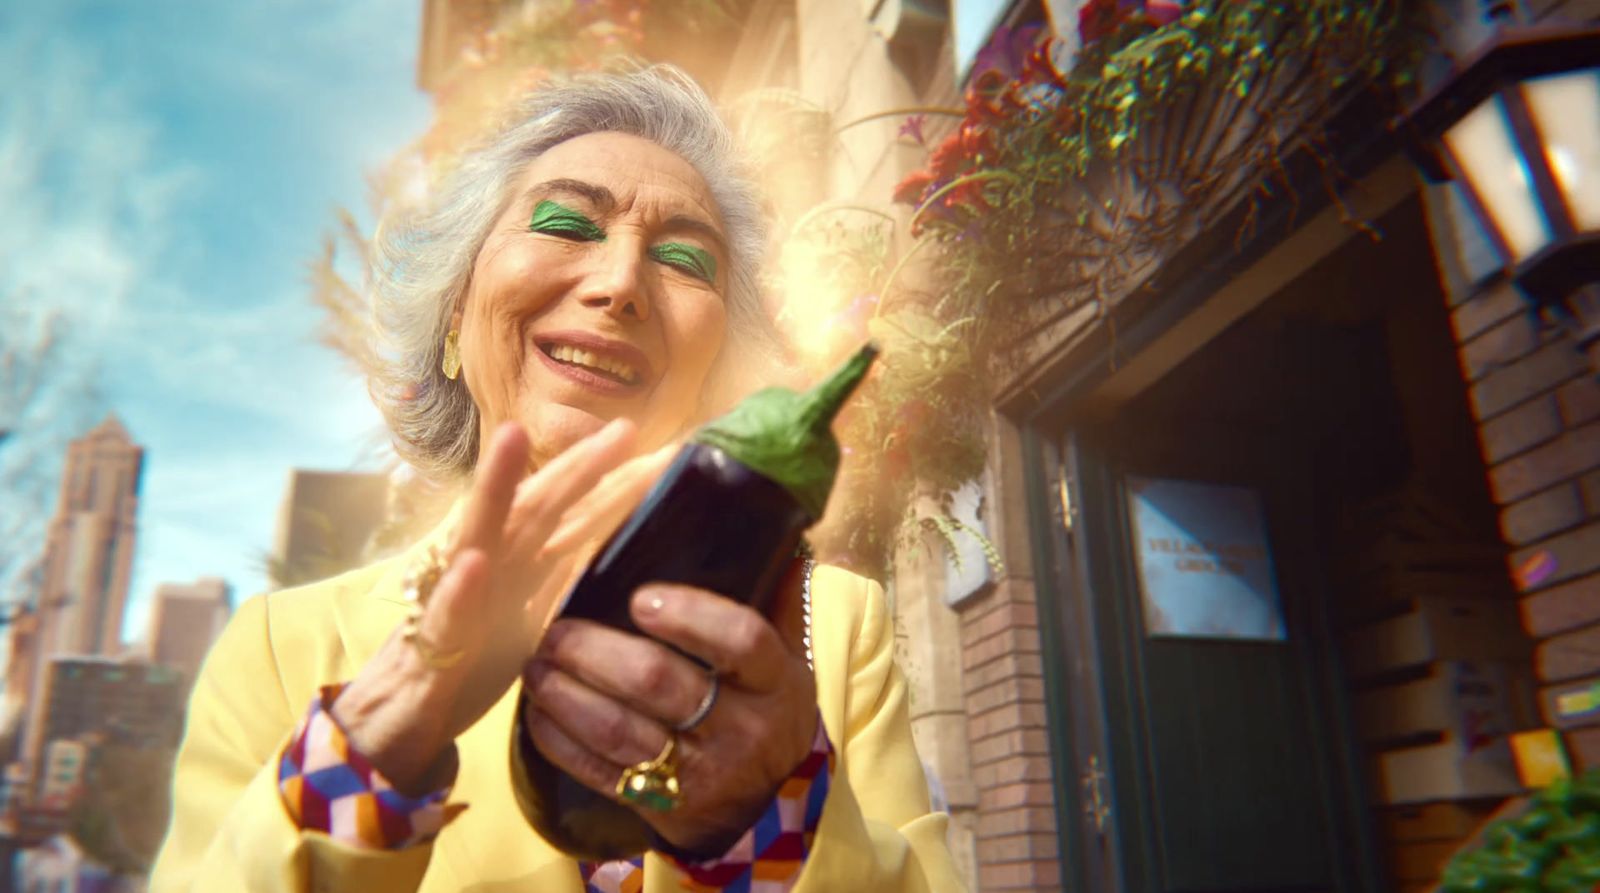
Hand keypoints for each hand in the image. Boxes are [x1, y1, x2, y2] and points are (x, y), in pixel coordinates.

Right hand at [331, 420, 676, 793]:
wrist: (403, 716)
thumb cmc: (469, 658)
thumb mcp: (533, 614)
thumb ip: (563, 575)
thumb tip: (619, 548)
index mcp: (520, 560)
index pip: (574, 513)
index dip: (615, 481)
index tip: (666, 453)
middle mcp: (489, 563)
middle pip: (537, 506)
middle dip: (577, 467)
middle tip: (624, 430)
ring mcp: (456, 595)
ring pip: (475, 532)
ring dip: (491, 484)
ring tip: (513, 435)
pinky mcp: (430, 642)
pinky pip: (443, 615)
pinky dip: (458, 589)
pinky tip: (474, 563)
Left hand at [521, 564, 816, 852]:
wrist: (762, 807)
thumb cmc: (766, 711)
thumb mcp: (791, 660)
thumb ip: (779, 598)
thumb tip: (778, 528)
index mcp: (775, 681)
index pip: (741, 641)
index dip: (689, 615)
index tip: (638, 598)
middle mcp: (740, 728)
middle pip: (659, 683)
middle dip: (596, 652)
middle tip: (556, 630)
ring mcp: (699, 772)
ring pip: (618, 729)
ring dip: (566, 694)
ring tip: (537, 665)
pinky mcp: (660, 805)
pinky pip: (598, 771)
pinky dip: (559, 740)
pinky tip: (537, 711)